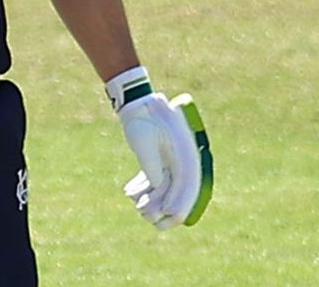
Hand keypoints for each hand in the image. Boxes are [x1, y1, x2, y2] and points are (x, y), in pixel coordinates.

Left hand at [106, 67, 212, 228]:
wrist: (138, 102)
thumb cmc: (141, 119)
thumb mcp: (144, 142)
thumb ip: (152, 166)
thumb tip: (157, 187)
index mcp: (186, 154)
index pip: (189, 186)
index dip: (181, 204)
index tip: (170, 216)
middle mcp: (183, 159)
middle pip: (179, 191)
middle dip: (163, 207)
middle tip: (145, 215)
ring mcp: (172, 160)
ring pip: (166, 188)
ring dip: (151, 199)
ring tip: (134, 201)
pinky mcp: (161, 159)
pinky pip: (156, 179)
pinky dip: (144, 187)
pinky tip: (129, 191)